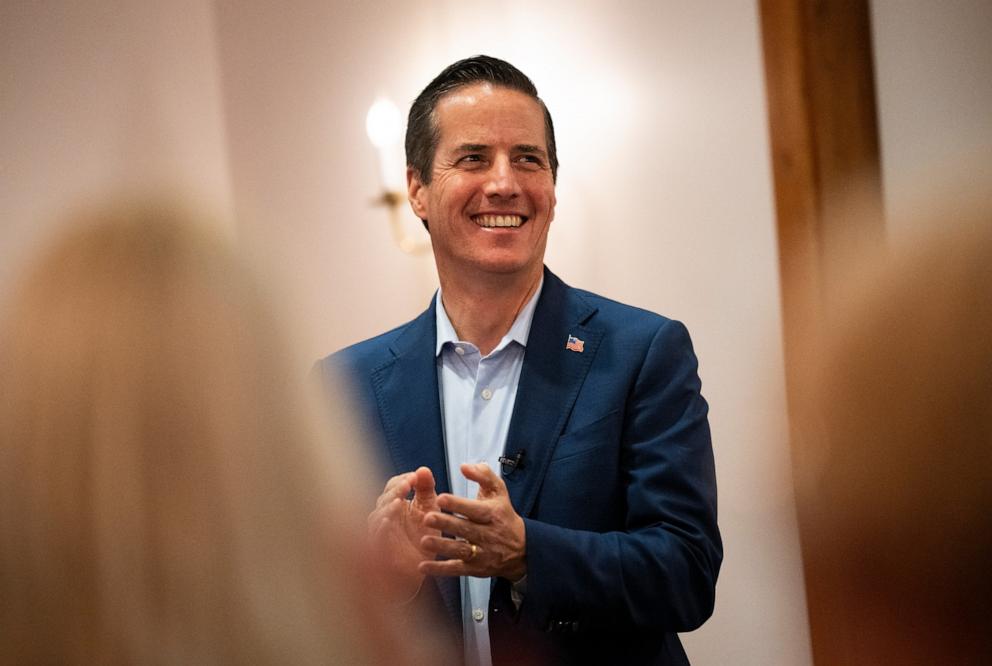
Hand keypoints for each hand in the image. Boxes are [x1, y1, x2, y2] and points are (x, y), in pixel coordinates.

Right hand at [368, 466, 439, 599]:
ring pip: (377, 516)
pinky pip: (376, 537)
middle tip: (408, 483)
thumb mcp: (430, 509)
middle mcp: (384, 516)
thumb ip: (426, 489)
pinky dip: (380, 528)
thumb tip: (423, 469)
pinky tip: (388, 520)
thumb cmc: (424, 537)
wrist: (423, 568)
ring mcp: (379, 533)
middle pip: (384, 498)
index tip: (416, 477)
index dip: (403, 480)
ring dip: (387, 507)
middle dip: (396, 490)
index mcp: (395, 503)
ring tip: (399, 499)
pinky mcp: (380, 550)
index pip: (393, 486)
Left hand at [419, 463, 526, 580]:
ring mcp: (482, 553)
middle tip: (427, 518)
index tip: (441, 498)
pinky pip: (456, 569)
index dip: (458, 504)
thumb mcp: (499, 492)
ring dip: (442, 547)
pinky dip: (440, 569)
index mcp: (493, 514)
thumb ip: (483, 475)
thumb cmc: (504, 515)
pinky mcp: (475, 569)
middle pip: (466, 529)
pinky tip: (423, 566)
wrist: (521, 549)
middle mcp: (488, 534)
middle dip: (446, 524)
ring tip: (424, 541)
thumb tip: (465, 466)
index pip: (475, 509)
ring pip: (461, 550)